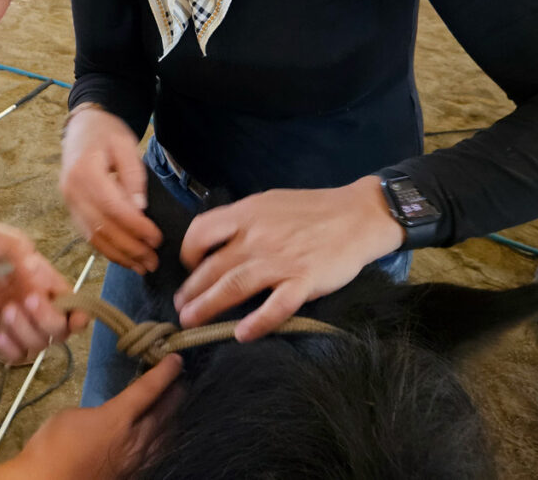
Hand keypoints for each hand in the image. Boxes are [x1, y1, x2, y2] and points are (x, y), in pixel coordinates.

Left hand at [0, 225, 84, 359]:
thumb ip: (16, 248)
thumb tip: (35, 267)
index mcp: (42, 277)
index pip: (72, 300)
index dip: (80, 311)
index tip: (74, 316)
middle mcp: (35, 303)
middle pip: (61, 327)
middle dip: (48, 317)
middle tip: (26, 299)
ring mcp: (18, 323)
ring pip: (41, 344)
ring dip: (27, 330)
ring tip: (5, 311)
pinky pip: (17, 356)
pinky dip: (12, 349)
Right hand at [0, 354, 182, 478]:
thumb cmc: (52, 447)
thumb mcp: (71, 415)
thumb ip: (97, 410)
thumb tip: (108, 414)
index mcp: (118, 419)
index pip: (148, 390)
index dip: (164, 372)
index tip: (176, 359)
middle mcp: (135, 440)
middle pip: (165, 412)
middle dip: (176, 393)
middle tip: (181, 378)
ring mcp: (136, 462)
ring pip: (166, 436)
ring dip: (174, 417)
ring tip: (175, 404)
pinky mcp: (133, 476)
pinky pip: (157, 453)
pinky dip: (164, 438)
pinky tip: (161, 435)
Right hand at [59, 107, 161, 272]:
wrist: (82, 127)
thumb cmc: (107, 133)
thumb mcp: (125, 144)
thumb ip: (133, 174)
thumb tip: (140, 208)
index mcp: (85, 172)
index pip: (112, 208)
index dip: (136, 227)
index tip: (157, 238)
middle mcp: (72, 190)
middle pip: (102, 227)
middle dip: (130, 248)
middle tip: (154, 260)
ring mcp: (69, 202)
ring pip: (93, 237)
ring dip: (119, 256)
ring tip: (142, 266)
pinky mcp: (71, 209)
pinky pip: (88, 235)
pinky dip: (107, 250)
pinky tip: (125, 258)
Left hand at [174, 176, 405, 339]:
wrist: (358, 215)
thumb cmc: (311, 209)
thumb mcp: (268, 203)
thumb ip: (242, 221)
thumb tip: (216, 241)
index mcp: (246, 214)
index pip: (201, 231)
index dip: (189, 252)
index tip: (189, 268)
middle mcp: (257, 237)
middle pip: (213, 266)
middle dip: (191, 289)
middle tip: (179, 308)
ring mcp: (280, 260)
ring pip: (234, 285)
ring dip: (209, 306)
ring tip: (190, 321)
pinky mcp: (304, 280)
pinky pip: (276, 305)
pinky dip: (258, 322)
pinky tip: (242, 334)